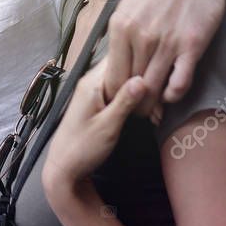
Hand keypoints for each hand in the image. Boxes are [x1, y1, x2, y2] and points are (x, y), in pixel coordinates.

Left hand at [41, 61, 147, 194]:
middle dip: (145, 81)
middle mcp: (92, 81)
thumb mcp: (108, 126)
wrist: (65, 167)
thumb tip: (143, 78)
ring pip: (125, 81)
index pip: (120, 58)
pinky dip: (134, 102)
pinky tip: (148, 115)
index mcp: (92, 82)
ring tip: (156, 113)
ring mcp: (95, 91)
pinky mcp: (99, 101)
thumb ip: (125, 101)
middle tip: (161, 103)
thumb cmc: (82, 148)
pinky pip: (120, 93)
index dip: (142, 64)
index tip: (160, 78)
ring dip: (142, 94)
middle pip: (125, 68)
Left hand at [103, 0, 225, 120]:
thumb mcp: (128, 4)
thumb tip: (112, 59)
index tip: (120, 103)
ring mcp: (166, 42)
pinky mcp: (191, 45)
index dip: (115, 96)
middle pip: (131, 88)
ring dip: (153, 105)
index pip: (111, 78)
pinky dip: (174, 95)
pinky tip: (172, 93)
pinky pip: (179, 83)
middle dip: (133, 106)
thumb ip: (119, 33)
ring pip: (154, 89)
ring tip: (153, 111)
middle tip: (137, 114)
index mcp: (120, 27)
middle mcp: (140, 37)